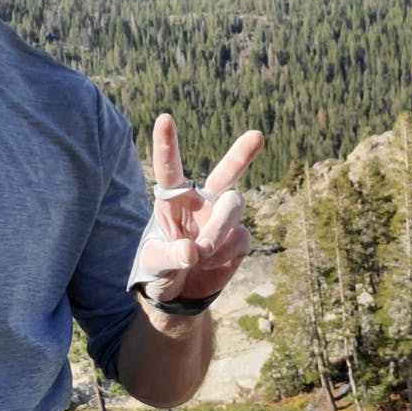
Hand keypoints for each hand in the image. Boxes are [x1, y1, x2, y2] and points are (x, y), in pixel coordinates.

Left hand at [137, 114, 263, 302]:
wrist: (181, 292)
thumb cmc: (161, 267)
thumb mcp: (153, 263)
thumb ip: (169, 255)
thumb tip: (193, 251)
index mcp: (173, 197)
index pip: (170, 168)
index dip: (166, 144)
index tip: (164, 118)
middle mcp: (202, 200)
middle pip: (226, 173)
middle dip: (241, 154)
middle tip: (257, 135)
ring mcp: (223, 217)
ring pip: (234, 206)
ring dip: (218, 229)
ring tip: (201, 252)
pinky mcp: (239, 238)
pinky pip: (238, 238)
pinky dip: (222, 253)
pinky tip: (208, 264)